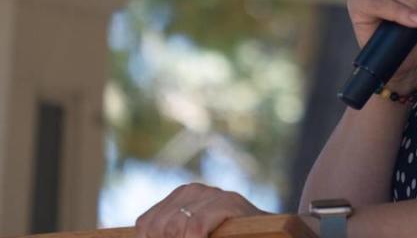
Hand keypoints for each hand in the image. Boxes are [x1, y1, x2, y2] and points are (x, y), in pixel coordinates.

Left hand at [135, 183, 262, 237]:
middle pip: (157, 227)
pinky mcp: (228, 202)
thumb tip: (143, 235)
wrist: (266, 234)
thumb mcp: (191, 233)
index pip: (145, 225)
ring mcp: (212, 193)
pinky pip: (196, 227)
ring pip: (175, 226)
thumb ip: (171, 232)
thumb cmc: (228, 236)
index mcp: (179, 198)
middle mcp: (193, 190)